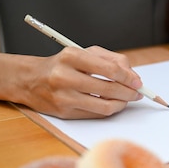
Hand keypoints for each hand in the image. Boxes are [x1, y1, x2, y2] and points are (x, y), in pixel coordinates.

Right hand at [20, 46, 142, 118]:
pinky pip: (96, 115)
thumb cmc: (64, 64)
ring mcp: (63, 97)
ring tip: (127, 99)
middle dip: (129, 93)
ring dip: (122, 104)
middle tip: (137, 93)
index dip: (128, 78)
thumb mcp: (86, 52)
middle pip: (109, 89)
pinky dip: (109, 110)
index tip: (138, 82)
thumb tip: (134, 78)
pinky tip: (112, 104)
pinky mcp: (64, 113)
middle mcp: (64, 77)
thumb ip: (113, 60)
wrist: (30, 80)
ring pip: (105, 106)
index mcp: (71, 57)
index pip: (109, 69)